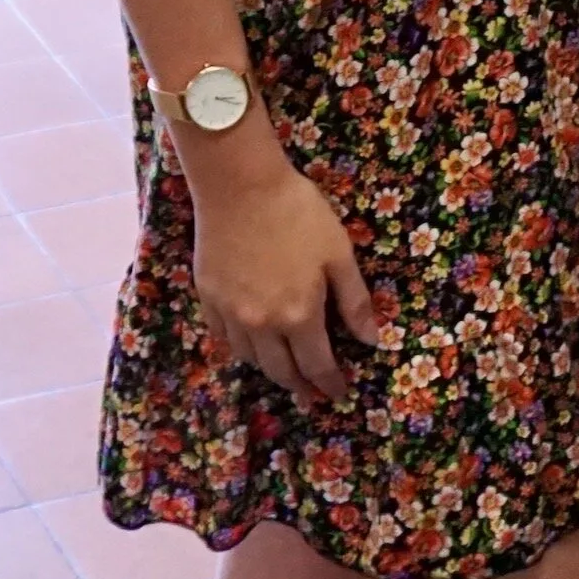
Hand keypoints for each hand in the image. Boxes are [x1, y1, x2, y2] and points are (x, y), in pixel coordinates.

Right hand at [191, 162, 379, 401]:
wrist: (240, 184)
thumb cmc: (297, 212)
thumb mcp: (338, 252)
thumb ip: (354, 301)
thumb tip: (371, 341)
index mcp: (299, 315)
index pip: (317, 366)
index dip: (331, 384)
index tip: (339, 394)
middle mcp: (262, 325)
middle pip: (281, 372)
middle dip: (300, 385)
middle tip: (311, 390)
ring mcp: (231, 314)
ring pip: (250, 359)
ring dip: (269, 368)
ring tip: (282, 367)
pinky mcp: (208, 298)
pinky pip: (223, 338)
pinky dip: (239, 347)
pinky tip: (248, 341)